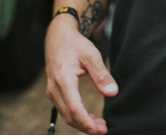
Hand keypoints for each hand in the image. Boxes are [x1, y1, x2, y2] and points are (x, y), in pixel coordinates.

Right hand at [45, 16, 118, 134]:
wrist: (58, 37)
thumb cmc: (75, 44)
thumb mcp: (91, 55)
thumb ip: (101, 75)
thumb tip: (112, 93)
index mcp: (63, 79)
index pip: (74, 107)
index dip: (86, 122)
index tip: (98, 129)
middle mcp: (54, 88)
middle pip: (69, 115)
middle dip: (86, 126)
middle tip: (104, 129)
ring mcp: (52, 91)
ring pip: (66, 114)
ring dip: (82, 123)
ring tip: (100, 125)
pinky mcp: (54, 92)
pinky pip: (64, 109)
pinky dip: (77, 116)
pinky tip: (89, 118)